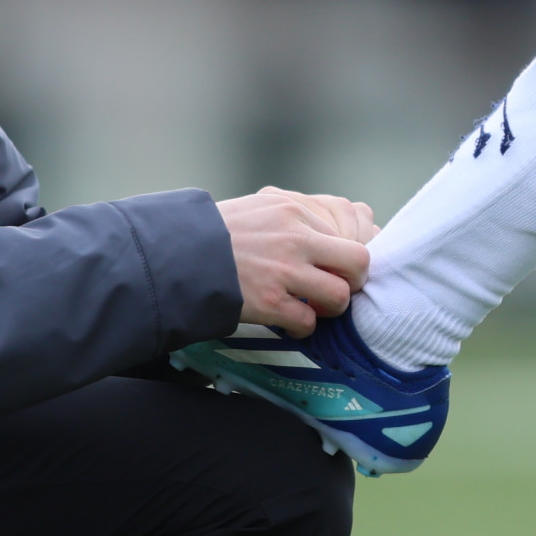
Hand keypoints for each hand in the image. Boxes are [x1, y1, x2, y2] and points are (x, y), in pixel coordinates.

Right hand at [219, 186, 376, 335]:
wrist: (177, 255)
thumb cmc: (215, 233)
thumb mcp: (259, 208)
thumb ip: (293, 218)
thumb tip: (324, 235)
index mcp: (294, 211)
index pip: (347, 235)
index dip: (344, 259)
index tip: (335, 270)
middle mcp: (295, 238)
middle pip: (358, 262)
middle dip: (353, 281)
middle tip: (337, 289)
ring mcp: (284, 271)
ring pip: (339, 296)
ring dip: (329, 308)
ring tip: (311, 307)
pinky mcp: (269, 302)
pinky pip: (308, 322)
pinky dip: (302, 327)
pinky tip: (287, 321)